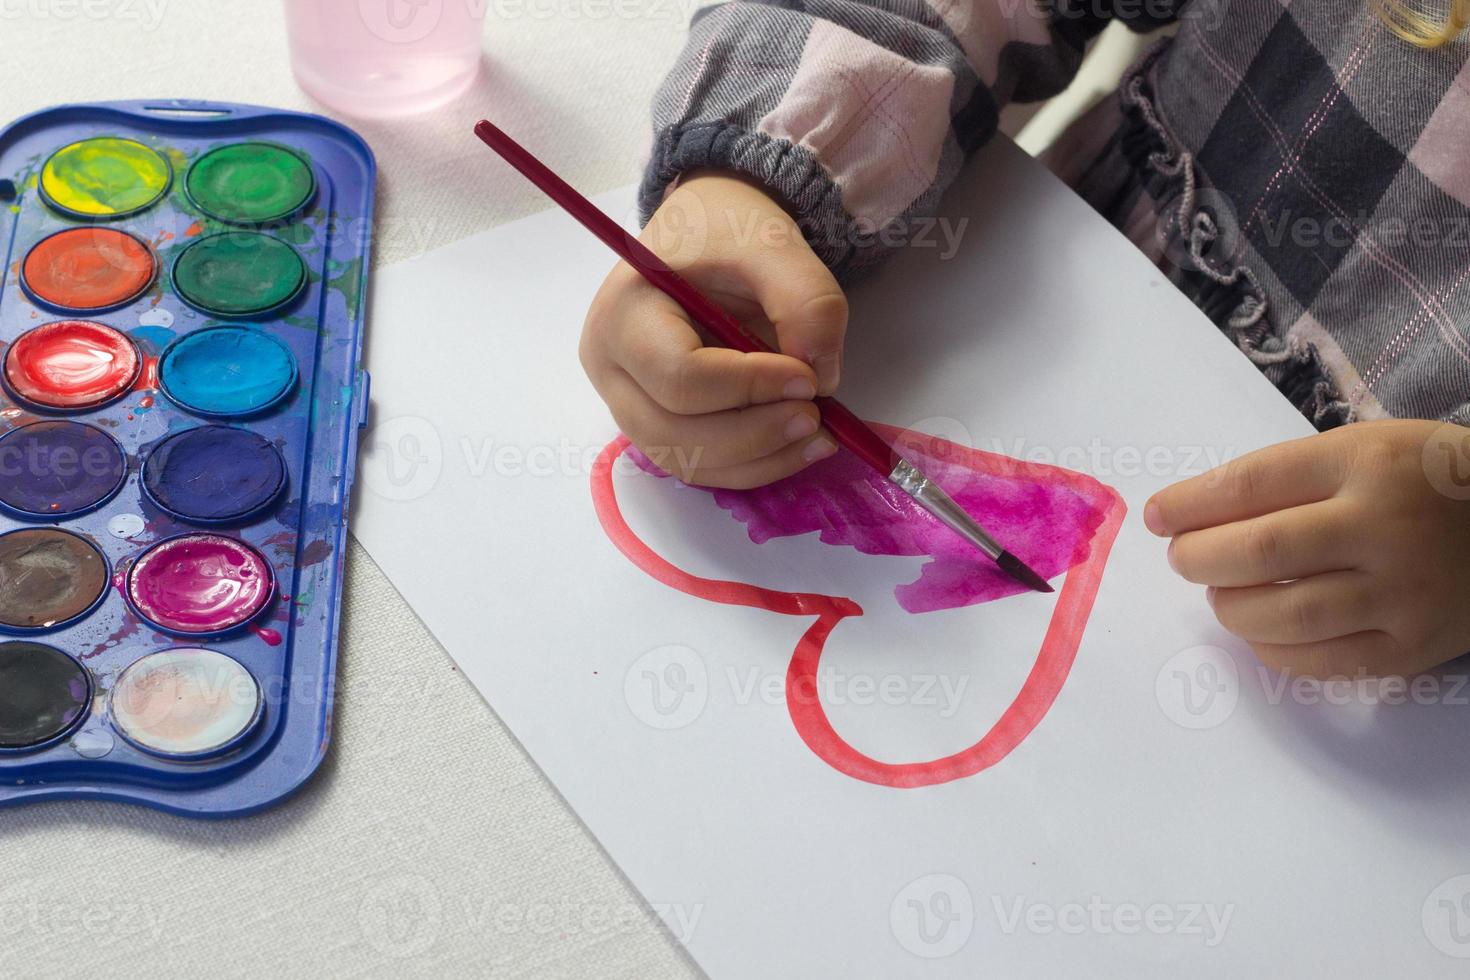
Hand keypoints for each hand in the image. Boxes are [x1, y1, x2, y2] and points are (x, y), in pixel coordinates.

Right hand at [580, 170, 846, 488]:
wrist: (708, 234)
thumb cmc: (727, 233)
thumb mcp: (773, 246)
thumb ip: (807, 301)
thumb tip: (822, 378)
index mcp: (623, 314)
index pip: (679, 376)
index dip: (749, 387)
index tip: (807, 378)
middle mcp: (611, 368)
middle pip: (675, 431)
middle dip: (755, 434)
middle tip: (816, 415)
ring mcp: (628, 403)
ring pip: (687, 460)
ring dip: (758, 460)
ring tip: (817, 435)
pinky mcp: (657, 425)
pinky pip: (700, 466)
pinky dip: (752, 466)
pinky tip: (797, 446)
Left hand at [1145, 419, 1469, 677]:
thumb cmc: (1420, 481)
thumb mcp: (1361, 450)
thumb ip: (1283, 479)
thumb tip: (1187, 516)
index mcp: (1364, 463)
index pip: (1250, 484)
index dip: (1188, 504)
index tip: (1157, 516)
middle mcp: (1383, 527)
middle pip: (1259, 551)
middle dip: (1199, 557)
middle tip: (1183, 558)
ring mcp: (1402, 593)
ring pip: (1283, 614)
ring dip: (1229, 606)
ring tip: (1221, 592)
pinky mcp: (1412, 647)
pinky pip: (1319, 662)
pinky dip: (1271, 648)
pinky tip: (1260, 629)